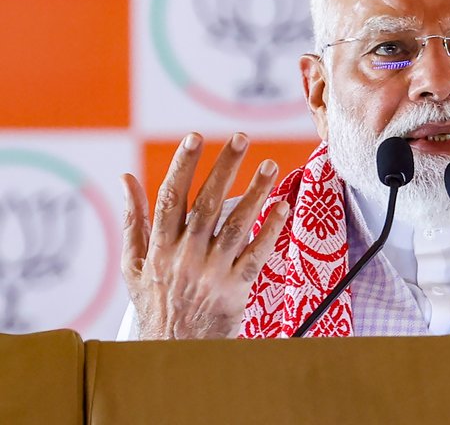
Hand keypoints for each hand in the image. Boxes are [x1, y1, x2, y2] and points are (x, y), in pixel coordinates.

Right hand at [120, 132, 287, 338]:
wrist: (171, 353)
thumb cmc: (154, 304)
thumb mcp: (132, 265)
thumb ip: (133, 220)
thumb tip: (126, 178)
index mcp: (159, 247)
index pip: (170, 198)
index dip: (182, 166)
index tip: (194, 137)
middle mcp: (185, 256)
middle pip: (208, 204)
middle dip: (224, 168)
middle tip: (241, 138)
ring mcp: (212, 273)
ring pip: (237, 226)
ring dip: (255, 193)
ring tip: (270, 166)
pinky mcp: (235, 289)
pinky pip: (256, 255)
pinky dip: (270, 230)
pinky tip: (282, 206)